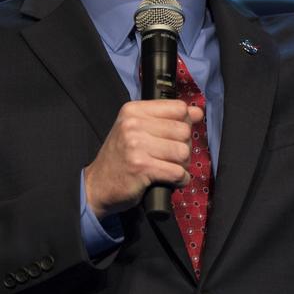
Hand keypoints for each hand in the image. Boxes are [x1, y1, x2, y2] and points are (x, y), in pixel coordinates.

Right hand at [83, 100, 203, 217]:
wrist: (96, 186)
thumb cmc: (121, 158)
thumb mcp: (139, 131)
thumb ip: (168, 119)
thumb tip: (197, 112)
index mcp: (134, 110)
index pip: (179, 108)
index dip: (184, 124)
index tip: (174, 136)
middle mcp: (133, 124)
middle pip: (184, 131)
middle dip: (184, 148)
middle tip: (169, 158)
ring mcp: (136, 145)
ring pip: (183, 152)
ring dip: (182, 165)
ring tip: (168, 168)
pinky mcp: (141, 167)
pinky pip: (177, 172)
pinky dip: (179, 180)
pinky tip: (169, 180)